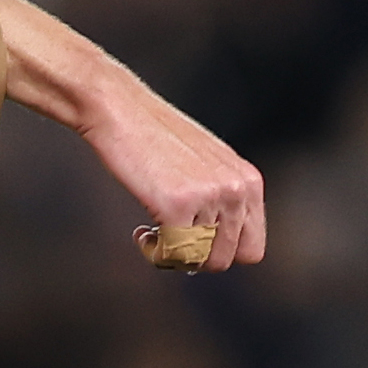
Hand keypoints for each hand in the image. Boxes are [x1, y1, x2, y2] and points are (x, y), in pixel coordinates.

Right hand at [82, 75, 266, 270]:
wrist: (116, 106)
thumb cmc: (152, 134)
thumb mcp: (206, 162)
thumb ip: (222, 196)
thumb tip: (215, 244)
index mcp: (248, 180)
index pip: (251, 248)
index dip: (218, 252)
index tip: (193, 242)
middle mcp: (237, 189)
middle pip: (226, 259)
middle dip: (194, 257)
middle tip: (169, 240)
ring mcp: (209, 196)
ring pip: (200, 261)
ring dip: (172, 254)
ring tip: (152, 232)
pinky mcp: (178, 204)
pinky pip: (173, 254)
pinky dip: (154, 253)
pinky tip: (142, 233)